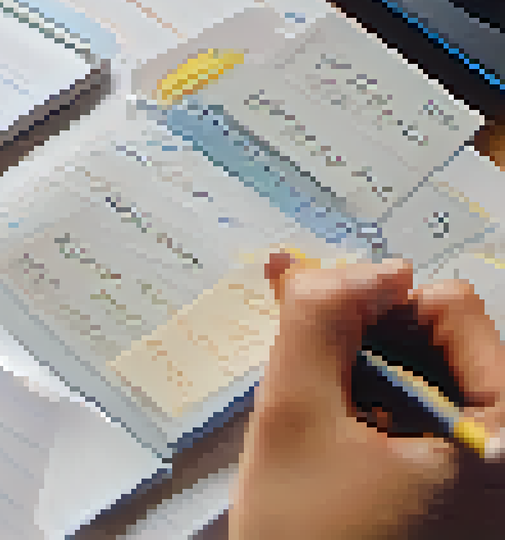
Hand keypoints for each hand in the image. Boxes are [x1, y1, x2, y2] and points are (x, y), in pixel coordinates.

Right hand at [230, 253, 504, 539]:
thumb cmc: (305, 538)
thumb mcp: (295, 416)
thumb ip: (318, 323)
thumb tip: (355, 267)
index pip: (450, 309)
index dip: (373, 303)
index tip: (315, 329)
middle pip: (445, 343)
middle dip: (367, 337)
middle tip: (302, 355)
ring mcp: (493, 478)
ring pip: (432, 379)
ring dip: (366, 372)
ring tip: (316, 406)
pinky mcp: (469, 495)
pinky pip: (431, 421)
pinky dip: (379, 409)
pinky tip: (335, 431)